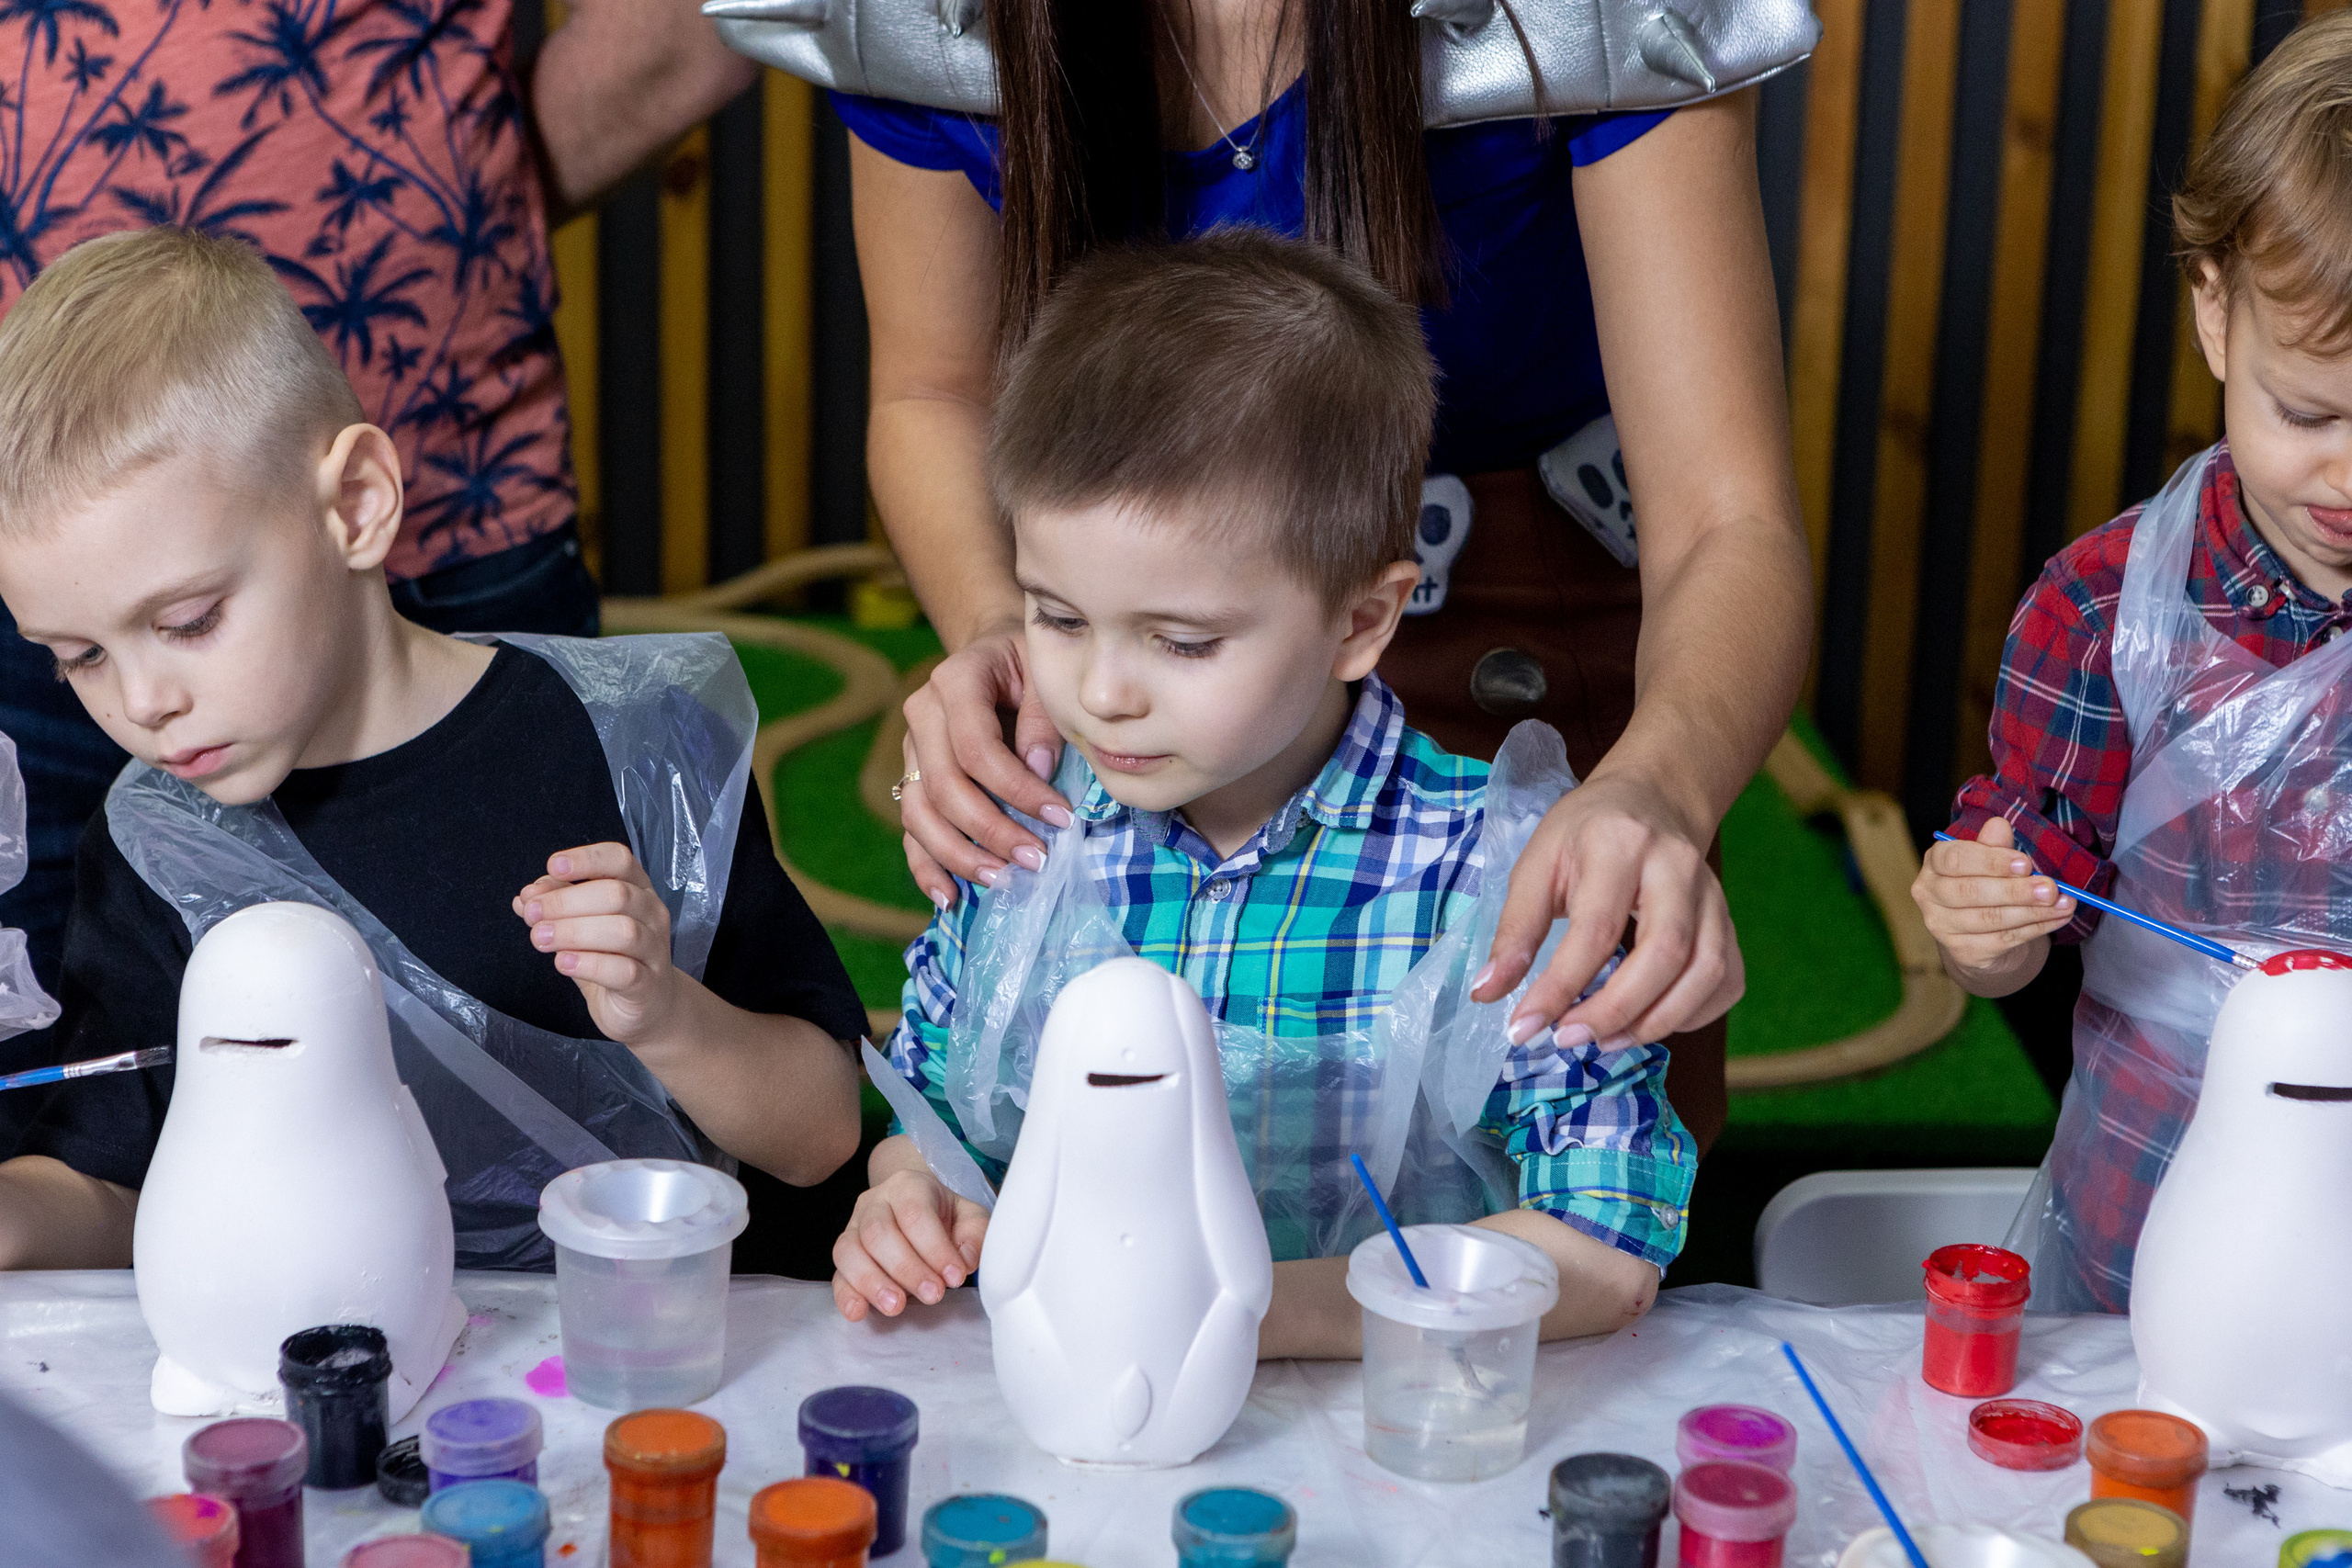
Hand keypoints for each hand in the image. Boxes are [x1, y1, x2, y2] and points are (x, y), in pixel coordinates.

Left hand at [513, 843, 681, 1044]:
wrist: (647, 1006)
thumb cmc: (611, 957)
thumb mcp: (581, 926)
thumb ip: (556, 906)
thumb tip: (527, 896)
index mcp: (637, 890)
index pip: (620, 860)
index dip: (587, 859)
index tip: (553, 866)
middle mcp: (652, 914)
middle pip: (616, 894)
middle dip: (566, 901)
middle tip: (532, 914)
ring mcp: (654, 950)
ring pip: (622, 931)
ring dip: (573, 931)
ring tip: (539, 939)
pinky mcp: (648, 985)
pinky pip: (623, 970)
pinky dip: (588, 963)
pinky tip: (562, 962)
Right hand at [831, 1168, 989, 1320]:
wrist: (917, 1212)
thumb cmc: (945, 1218)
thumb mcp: (970, 1218)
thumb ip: (975, 1235)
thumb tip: (963, 1260)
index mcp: (908, 1186)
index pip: (915, 1213)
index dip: (934, 1247)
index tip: (955, 1276)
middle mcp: (874, 1203)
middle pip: (878, 1231)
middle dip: (906, 1268)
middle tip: (933, 1295)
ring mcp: (853, 1229)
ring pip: (849, 1250)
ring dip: (872, 1282)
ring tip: (896, 1307)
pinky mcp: (844, 1258)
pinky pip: (837, 1275)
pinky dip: (845, 1295)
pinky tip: (859, 1312)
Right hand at [897, 622, 1072, 909]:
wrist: (995, 654)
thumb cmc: (1029, 665)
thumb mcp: (1046, 676)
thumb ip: (1043, 720)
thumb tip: (1040, 772)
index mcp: (954, 681)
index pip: (977, 748)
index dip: (1017, 790)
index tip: (1061, 818)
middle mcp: (921, 714)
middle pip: (943, 786)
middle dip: (991, 831)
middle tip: (1035, 860)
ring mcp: (911, 748)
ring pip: (918, 812)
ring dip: (959, 854)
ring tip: (1002, 881)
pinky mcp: (911, 777)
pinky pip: (910, 827)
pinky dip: (926, 865)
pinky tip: (949, 896)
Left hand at [1470, 773, 1741, 1049]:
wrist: (1651, 800)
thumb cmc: (1585, 834)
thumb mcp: (1537, 864)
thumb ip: (1516, 929)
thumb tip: (1487, 993)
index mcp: (1620, 846)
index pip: (1596, 929)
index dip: (1559, 987)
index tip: (1523, 1027)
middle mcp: (1678, 868)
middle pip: (1666, 952)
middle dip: (1615, 1010)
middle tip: (1567, 1038)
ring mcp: (1713, 895)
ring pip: (1707, 972)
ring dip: (1656, 1021)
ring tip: (1604, 1041)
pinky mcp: (1729, 921)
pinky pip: (1726, 981)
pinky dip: (1691, 1015)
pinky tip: (1646, 1022)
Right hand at [1911, 816, 2073, 988]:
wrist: (1981, 934)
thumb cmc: (1987, 885)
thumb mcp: (1991, 861)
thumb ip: (1994, 845)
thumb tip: (1999, 825)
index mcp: (1934, 864)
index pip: (1955, 859)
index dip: (1990, 861)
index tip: (2025, 864)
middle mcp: (1929, 895)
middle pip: (1971, 892)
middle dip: (2016, 890)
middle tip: (2050, 888)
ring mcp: (1942, 926)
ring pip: (1990, 918)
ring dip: (2033, 911)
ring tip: (2064, 904)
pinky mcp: (1962, 952)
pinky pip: (2002, 940)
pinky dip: (2035, 929)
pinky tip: (2056, 919)